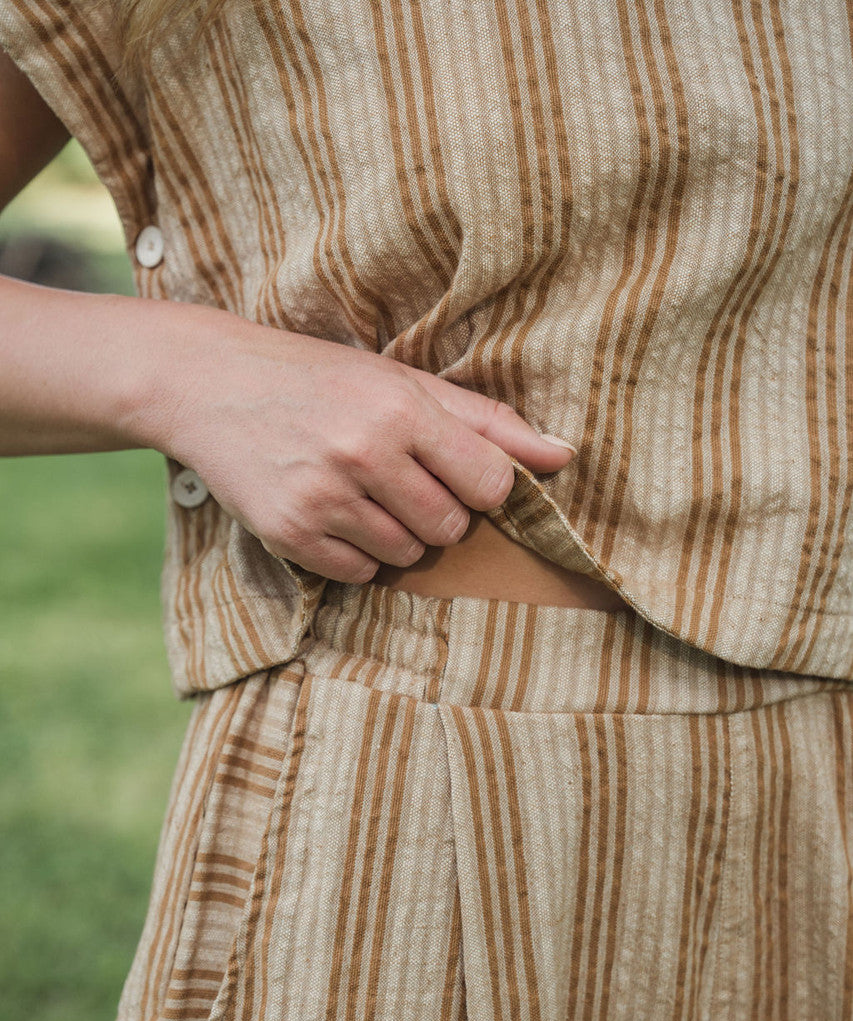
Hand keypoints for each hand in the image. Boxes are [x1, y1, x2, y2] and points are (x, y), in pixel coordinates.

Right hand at [140, 307, 576, 583]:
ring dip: (396, 535)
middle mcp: (364, 454)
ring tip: (360, 492)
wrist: (210, 385)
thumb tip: (565, 456)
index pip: (490, 486)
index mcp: (402, 410)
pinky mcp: (290, 534)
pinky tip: (331, 511)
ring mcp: (324, 499)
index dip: (480, 486)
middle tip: (398, 479)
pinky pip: (360, 574)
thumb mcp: (403, 382)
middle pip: (451, 529)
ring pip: (407, 557)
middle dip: (437, 513)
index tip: (453, 471)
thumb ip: (487, 422)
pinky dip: (356, 554)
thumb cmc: (321, 379)